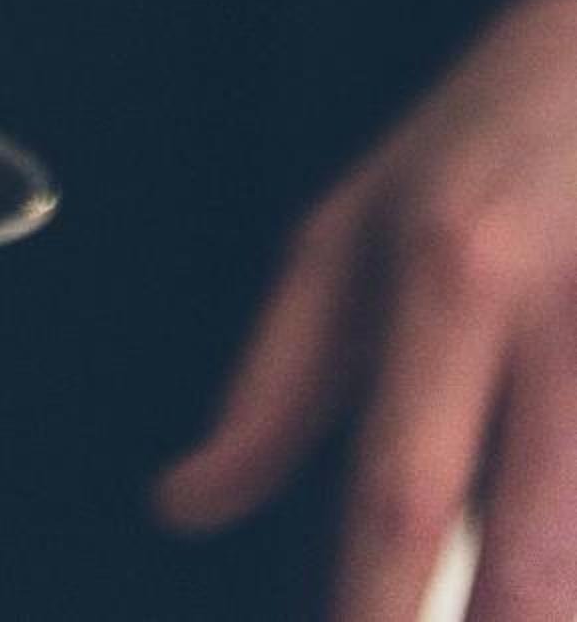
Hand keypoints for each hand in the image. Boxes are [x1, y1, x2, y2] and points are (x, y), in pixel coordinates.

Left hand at [156, 0, 576, 621]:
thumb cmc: (476, 149)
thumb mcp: (350, 231)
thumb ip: (273, 382)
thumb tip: (184, 505)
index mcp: (454, 279)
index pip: (404, 490)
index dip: (376, 613)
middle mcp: (564, 323)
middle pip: (537, 565)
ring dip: (543, 594)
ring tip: (484, 600)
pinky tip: (547, 541)